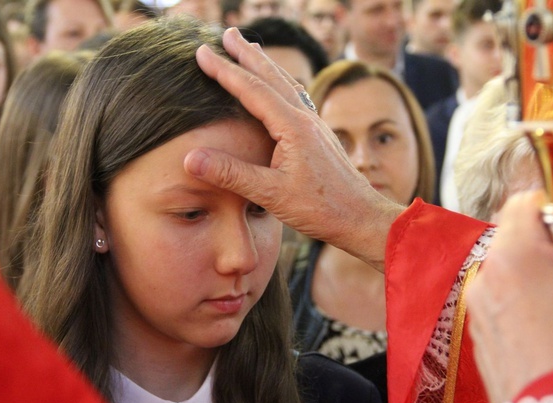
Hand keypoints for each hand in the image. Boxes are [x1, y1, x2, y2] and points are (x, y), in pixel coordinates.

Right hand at [184, 28, 403, 270]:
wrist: (362, 218)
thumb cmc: (321, 209)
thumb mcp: (271, 194)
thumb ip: (232, 174)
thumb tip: (190, 158)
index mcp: (293, 127)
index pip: (252, 90)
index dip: (224, 70)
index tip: (202, 53)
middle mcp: (306, 119)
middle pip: (272, 77)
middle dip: (248, 54)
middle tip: (228, 34)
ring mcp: (316, 126)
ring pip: (287, 85)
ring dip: (266, 66)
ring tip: (252, 50)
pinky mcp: (321, 137)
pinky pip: (297, 99)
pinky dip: (281, 85)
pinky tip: (281, 90)